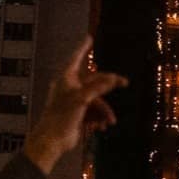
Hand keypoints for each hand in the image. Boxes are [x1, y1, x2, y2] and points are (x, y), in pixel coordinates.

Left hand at [23, 35, 127, 174]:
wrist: (52, 140)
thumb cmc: (62, 116)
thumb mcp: (82, 98)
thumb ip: (99, 87)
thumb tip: (113, 78)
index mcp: (66, 79)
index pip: (76, 59)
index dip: (83, 48)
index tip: (89, 38)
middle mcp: (70, 88)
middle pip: (93, 81)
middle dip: (108, 86)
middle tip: (125, 83)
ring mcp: (73, 102)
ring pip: (95, 100)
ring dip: (104, 111)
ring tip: (110, 122)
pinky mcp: (77, 115)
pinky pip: (92, 112)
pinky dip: (99, 118)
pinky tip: (102, 127)